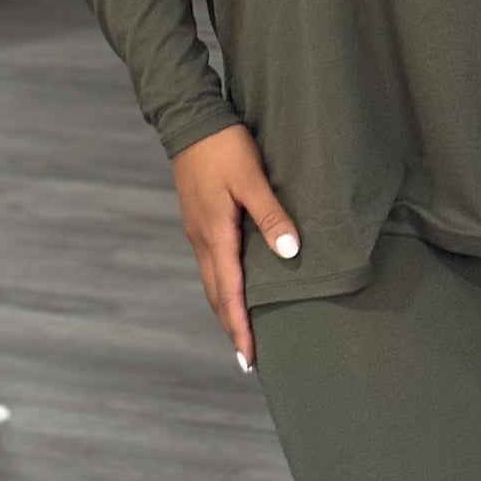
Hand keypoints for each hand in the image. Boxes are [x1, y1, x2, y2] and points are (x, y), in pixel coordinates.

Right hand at [170, 122, 299, 373]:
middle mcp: (203, 240)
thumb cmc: (223, 147)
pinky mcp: (200, 221)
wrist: (190, 120)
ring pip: (213, 282)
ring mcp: (198, 231)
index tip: (249, 359)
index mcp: (215, 235)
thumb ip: (271, 216)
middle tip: (248, 359)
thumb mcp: (251, 179)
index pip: (229, 294)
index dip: (240, 328)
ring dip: (226, 310)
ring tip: (242, 333)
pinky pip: (212, 265)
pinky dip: (222, 287)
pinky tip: (233, 289)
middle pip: (216, 296)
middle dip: (232, 328)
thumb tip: (290, 254)